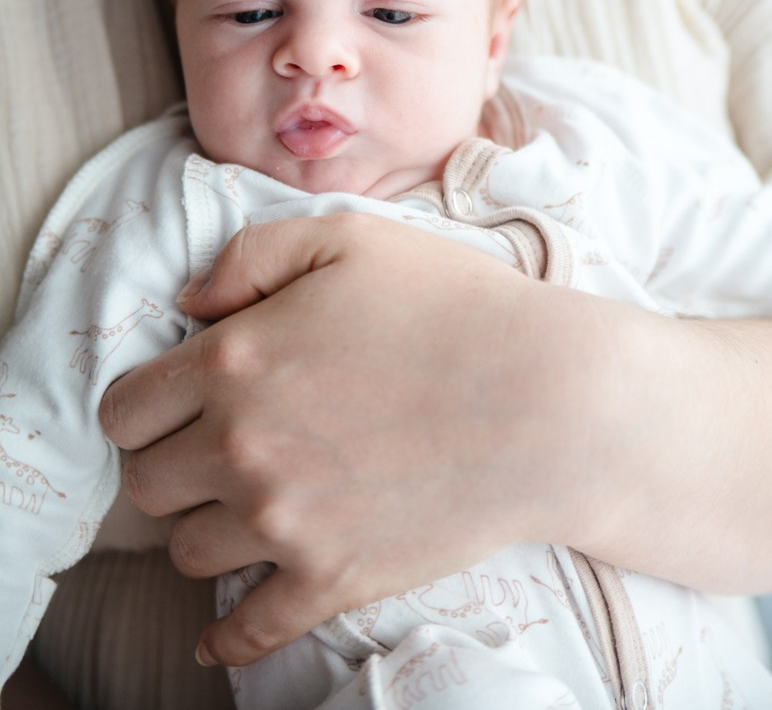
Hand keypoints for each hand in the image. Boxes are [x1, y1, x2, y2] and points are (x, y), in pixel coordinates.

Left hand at [99, 214, 590, 666]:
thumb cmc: (452, 305)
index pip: (123, 409)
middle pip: (145, 486)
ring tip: (244, 500)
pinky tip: (220, 630)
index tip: (172, 400)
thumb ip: (249, 255)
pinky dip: (227, 633)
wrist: (548, 400)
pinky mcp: (334, 580)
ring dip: (204, 526)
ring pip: (187, 551)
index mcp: (233, 363)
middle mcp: (241, 450)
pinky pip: (250, 628)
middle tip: (207, 444)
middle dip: (167, 461)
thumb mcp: (348, 238)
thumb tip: (188, 304)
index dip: (141, 402)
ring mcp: (285, 525)